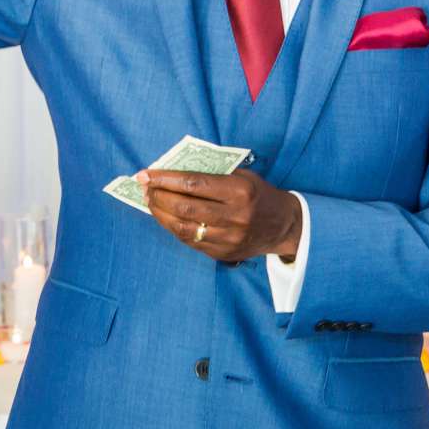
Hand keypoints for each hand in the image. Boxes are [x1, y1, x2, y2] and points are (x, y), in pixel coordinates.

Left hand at [136, 167, 302, 262]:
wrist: (284, 225)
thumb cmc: (258, 194)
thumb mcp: (242, 176)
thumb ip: (211, 174)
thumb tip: (171, 173)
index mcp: (239, 191)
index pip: (193, 183)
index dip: (165, 179)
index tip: (146, 174)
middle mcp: (235, 216)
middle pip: (184, 207)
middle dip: (158, 196)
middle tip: (145, 189)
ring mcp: (229, 238)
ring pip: (183, 228)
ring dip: (161, 214)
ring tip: (151, 202)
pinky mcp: (223, 254)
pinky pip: (190, 241)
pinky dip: (173, 228)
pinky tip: (166, 217)